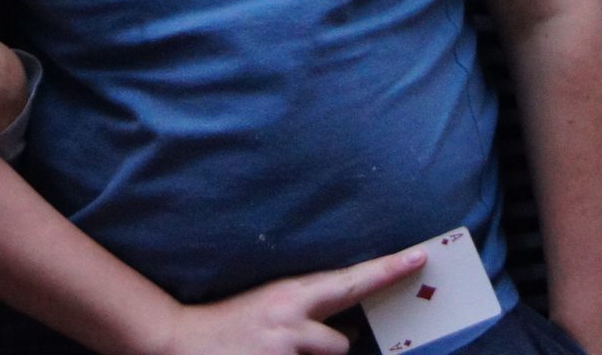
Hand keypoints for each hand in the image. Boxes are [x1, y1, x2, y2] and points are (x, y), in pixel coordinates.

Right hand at [159, 246, 426, 354]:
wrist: (180, 340)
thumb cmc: (232, 323)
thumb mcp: (273, 305)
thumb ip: (309, 312)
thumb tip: (346, 331)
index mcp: (293, 295)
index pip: (352, 280)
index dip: (389, 269)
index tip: (420, 257)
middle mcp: (291, 320)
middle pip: (343, 343)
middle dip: (329, 349)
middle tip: (291, 343)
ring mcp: (281, 350)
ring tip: (276, 350)